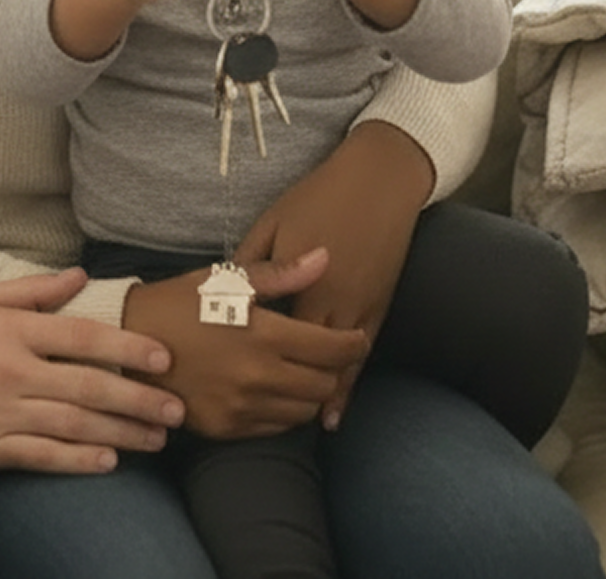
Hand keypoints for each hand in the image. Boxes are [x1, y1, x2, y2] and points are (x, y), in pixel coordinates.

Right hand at [0, 268, 186, 474]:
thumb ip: (31, 290)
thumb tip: (80, 278)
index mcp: (11, 331)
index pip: (83, 338)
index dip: (128, 349)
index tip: (163, 359)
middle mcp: (11, 371)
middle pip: (88, 386)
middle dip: (139, 399)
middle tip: (177, 410)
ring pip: (73, 424)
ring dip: (121, 433)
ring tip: (156, 439)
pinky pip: (40, 456)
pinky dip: (76, 460)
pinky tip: (108, 462)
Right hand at [121, 248, 368, 439]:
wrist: (126, 341)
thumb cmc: (179, 302)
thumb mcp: (226, 279)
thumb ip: (281, 274)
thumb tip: (325, 257)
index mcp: (263, 334)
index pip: (334, 348)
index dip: (353, 344)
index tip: (355, 338)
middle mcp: (258, 375)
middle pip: (325, 384)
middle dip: (334, 369)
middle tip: (327, 355)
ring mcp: (241, 405)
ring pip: (304, 411)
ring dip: (310, 393)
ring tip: (300, 372)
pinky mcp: (226, 427)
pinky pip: (275, 427)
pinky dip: (283, 411)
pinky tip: (272, 390)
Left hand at [233, 121, 431, 427]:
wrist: (378, 179)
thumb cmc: (317, 196)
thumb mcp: (272, 223)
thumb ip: (252, 266)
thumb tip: (225, 295)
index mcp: (307, 281)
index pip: (281, 336)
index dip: (258, 362)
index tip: (233, 383)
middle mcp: (338, 301)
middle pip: (313, 360)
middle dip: (292, 389)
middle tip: (265, 415)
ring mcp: (363, 306)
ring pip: (342, 366)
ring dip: (324, 396)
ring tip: (304, 426)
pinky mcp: (380, 306)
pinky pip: (365, 356)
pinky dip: (350, 384)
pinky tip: (338, 408)